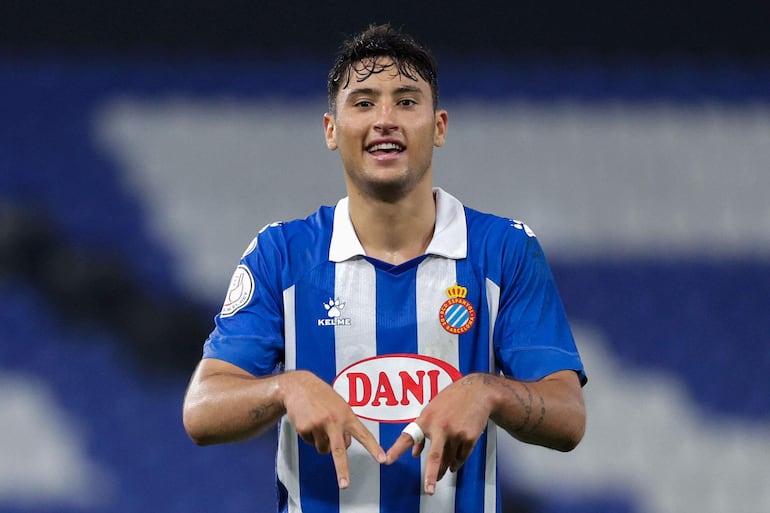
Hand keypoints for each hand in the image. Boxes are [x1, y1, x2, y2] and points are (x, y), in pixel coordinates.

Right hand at [282, 370, 385, 487]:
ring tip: (318, 424)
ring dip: (322, 443)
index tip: (382, 459)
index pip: (364, 434)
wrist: (299, 386)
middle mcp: (334, 420)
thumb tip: (342, 447)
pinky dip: (310, 436)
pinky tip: (308, 422)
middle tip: (345, 484)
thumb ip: (345, 425)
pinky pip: (311, 443)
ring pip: (323, 449)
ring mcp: (318, 425)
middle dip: (342, 470)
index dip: (374, 448)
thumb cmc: (322, 396)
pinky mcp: (305, 428)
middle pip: (339, 450)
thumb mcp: (339, 405)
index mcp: (346, 414)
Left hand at [385, 373, 492, 494]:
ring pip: (448, 460)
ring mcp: (457, 433)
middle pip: (435, 456)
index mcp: (427, 419)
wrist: (476, 392)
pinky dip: (456, 463)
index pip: (408, 437)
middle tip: (429, 489)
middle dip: (431, 475)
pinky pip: (461, 458)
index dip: (397, 449)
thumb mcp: (431, 409)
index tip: (387, 460)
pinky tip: (453, 463)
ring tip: (439, 474)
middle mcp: (441, 427)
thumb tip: (414, 454)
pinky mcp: (470, 438)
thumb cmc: (451, 400)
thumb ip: (422, 430)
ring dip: (443, 469)